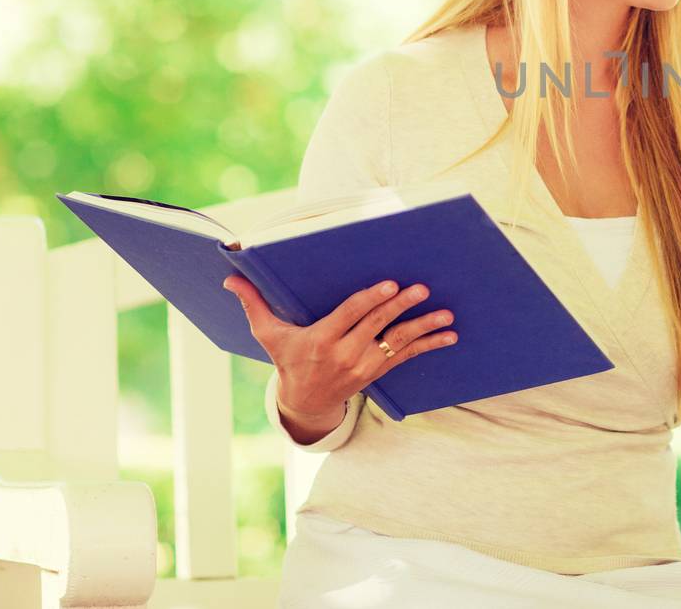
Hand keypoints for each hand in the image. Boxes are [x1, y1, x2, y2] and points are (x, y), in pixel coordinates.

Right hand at [222, 274, 457, 424]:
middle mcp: (346, 353)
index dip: (370, 300)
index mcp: (321, 340)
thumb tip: (229, 279)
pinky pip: (408, 356)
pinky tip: (450, 335)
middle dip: (401, 306)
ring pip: (399, 341)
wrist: (305, 401)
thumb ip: (253, 304)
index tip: (389, 285)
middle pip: (377, 325)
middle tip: (422, 289)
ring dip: (425, 327)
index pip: (350, 315)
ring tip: (447, 315)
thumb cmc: (287, 359)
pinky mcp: (379, 369)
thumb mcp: (268, 335)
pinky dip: (430, 345)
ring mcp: (365, 364)